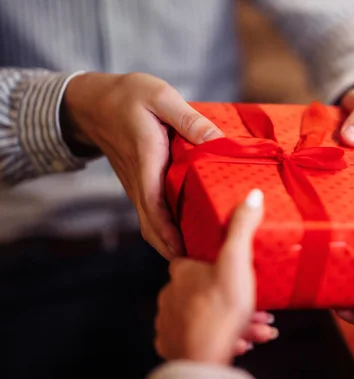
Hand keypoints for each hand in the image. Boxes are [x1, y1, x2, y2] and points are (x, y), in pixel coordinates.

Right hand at [63, 72, 224, 259]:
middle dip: (172, 247)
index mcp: (146, 158)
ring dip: (169, 241)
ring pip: (150, 222)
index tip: (183, 252)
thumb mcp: (161, 97)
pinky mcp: (138, 184)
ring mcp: (135, 184)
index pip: (153, 204)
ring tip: (198, 253)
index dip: (167, 231)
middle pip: (151, 224)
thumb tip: (217, 139)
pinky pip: (150, 212)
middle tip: (200, 263)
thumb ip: (189, 119)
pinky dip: (165, 228)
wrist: (93, 102)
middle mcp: (138, 179)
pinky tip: (185, 231)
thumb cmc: (128, 96)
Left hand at [154, 189, 277, 363]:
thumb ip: (243, 227)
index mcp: (181, 272)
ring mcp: (168, 322)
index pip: (195, 259)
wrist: (204, 357)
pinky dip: (218, 339)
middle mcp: (169, 294)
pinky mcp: (172, 346)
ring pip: (206, 317)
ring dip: (233, 322)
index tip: (236, 271)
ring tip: (258, 330)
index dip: (218, 264)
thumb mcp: (237, 261)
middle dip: (235, 300)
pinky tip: (238, 342)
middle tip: (259, 310)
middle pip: (206, 291)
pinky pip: (198, 338)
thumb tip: (252, 195)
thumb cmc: (220, 309)